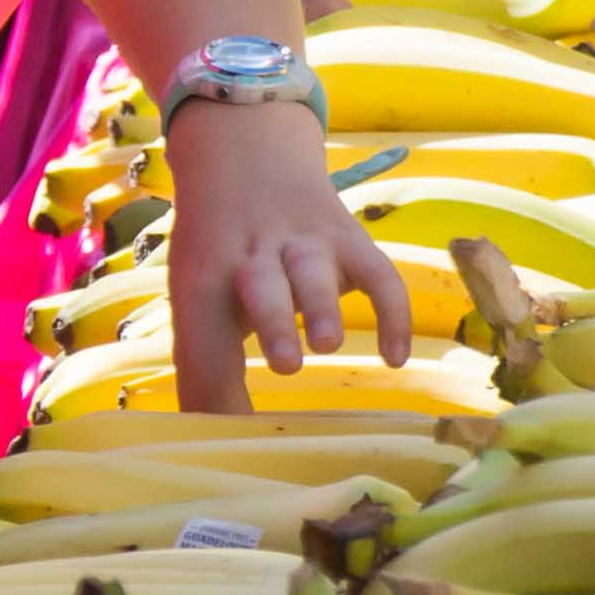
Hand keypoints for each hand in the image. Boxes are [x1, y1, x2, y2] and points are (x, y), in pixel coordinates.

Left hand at [155, 96, 411, 409]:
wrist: (245, 150)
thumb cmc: (222, 247)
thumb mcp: (198, 293)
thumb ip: (207, 366)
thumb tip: (213, 444)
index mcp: (205, 274)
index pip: (202, 330)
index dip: (210, 382)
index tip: (222, 437)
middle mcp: (254, 255)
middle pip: (262, 286)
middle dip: (274, 321)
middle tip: (287, 364)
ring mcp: (303, 242)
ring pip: (314, 268)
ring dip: (322, 304)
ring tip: (327, 343)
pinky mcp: (347, 238)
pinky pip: (377, 272)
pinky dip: (392, 311)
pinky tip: (395, 357)